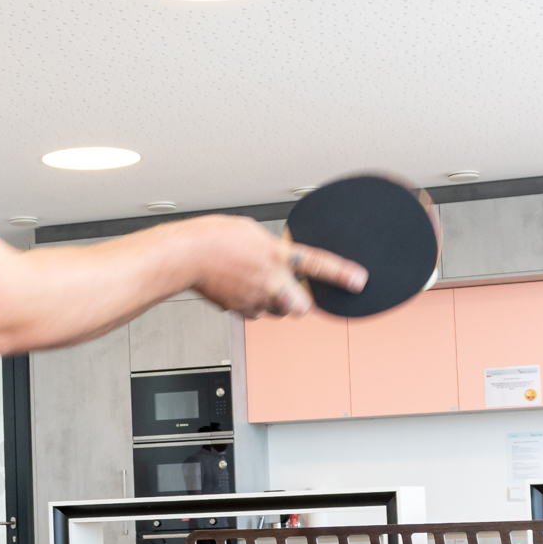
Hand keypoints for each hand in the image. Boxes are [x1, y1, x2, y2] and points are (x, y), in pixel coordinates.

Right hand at [179, 216, 366, 317]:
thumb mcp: (251, 231)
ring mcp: (254, 298)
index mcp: (275, 255)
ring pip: (276, 311)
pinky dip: (252, 304)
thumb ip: (271, 247)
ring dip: (275, 302)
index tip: (358, 281)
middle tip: (292, 290)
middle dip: (300, 302)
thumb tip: (278, 254)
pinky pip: (254, 312)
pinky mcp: (238, 309)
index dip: (341, 274)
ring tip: (257, 283)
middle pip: (301, 307)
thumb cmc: (212, 238)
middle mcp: (269, 281)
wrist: (185, 255)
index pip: (317, 265)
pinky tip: (240, 288)